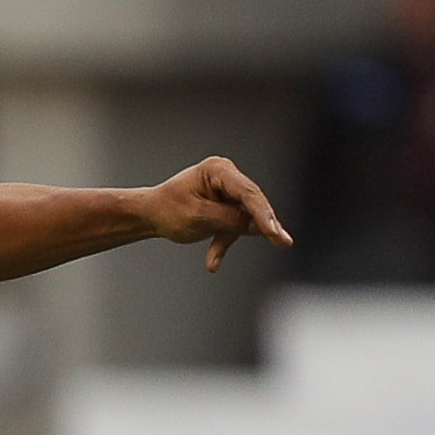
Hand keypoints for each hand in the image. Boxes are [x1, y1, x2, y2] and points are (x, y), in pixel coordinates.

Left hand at [138, 156, 293, 271]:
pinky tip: (211, 264)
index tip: (275, 232)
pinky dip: (221, 244)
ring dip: (227, 240)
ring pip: (243, 218)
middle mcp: (226, 177)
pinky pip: (232, 227)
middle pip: (251, 204)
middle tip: (284, 242)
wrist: (151, 214)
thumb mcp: (198, 217)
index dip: (264, 214)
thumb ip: (229, 221)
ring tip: (212, 261)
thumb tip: (256, 226)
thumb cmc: (169, 210)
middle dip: (263, 226)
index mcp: (218, 170)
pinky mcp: (225, 208)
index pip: (247, 193)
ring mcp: (227, 192)